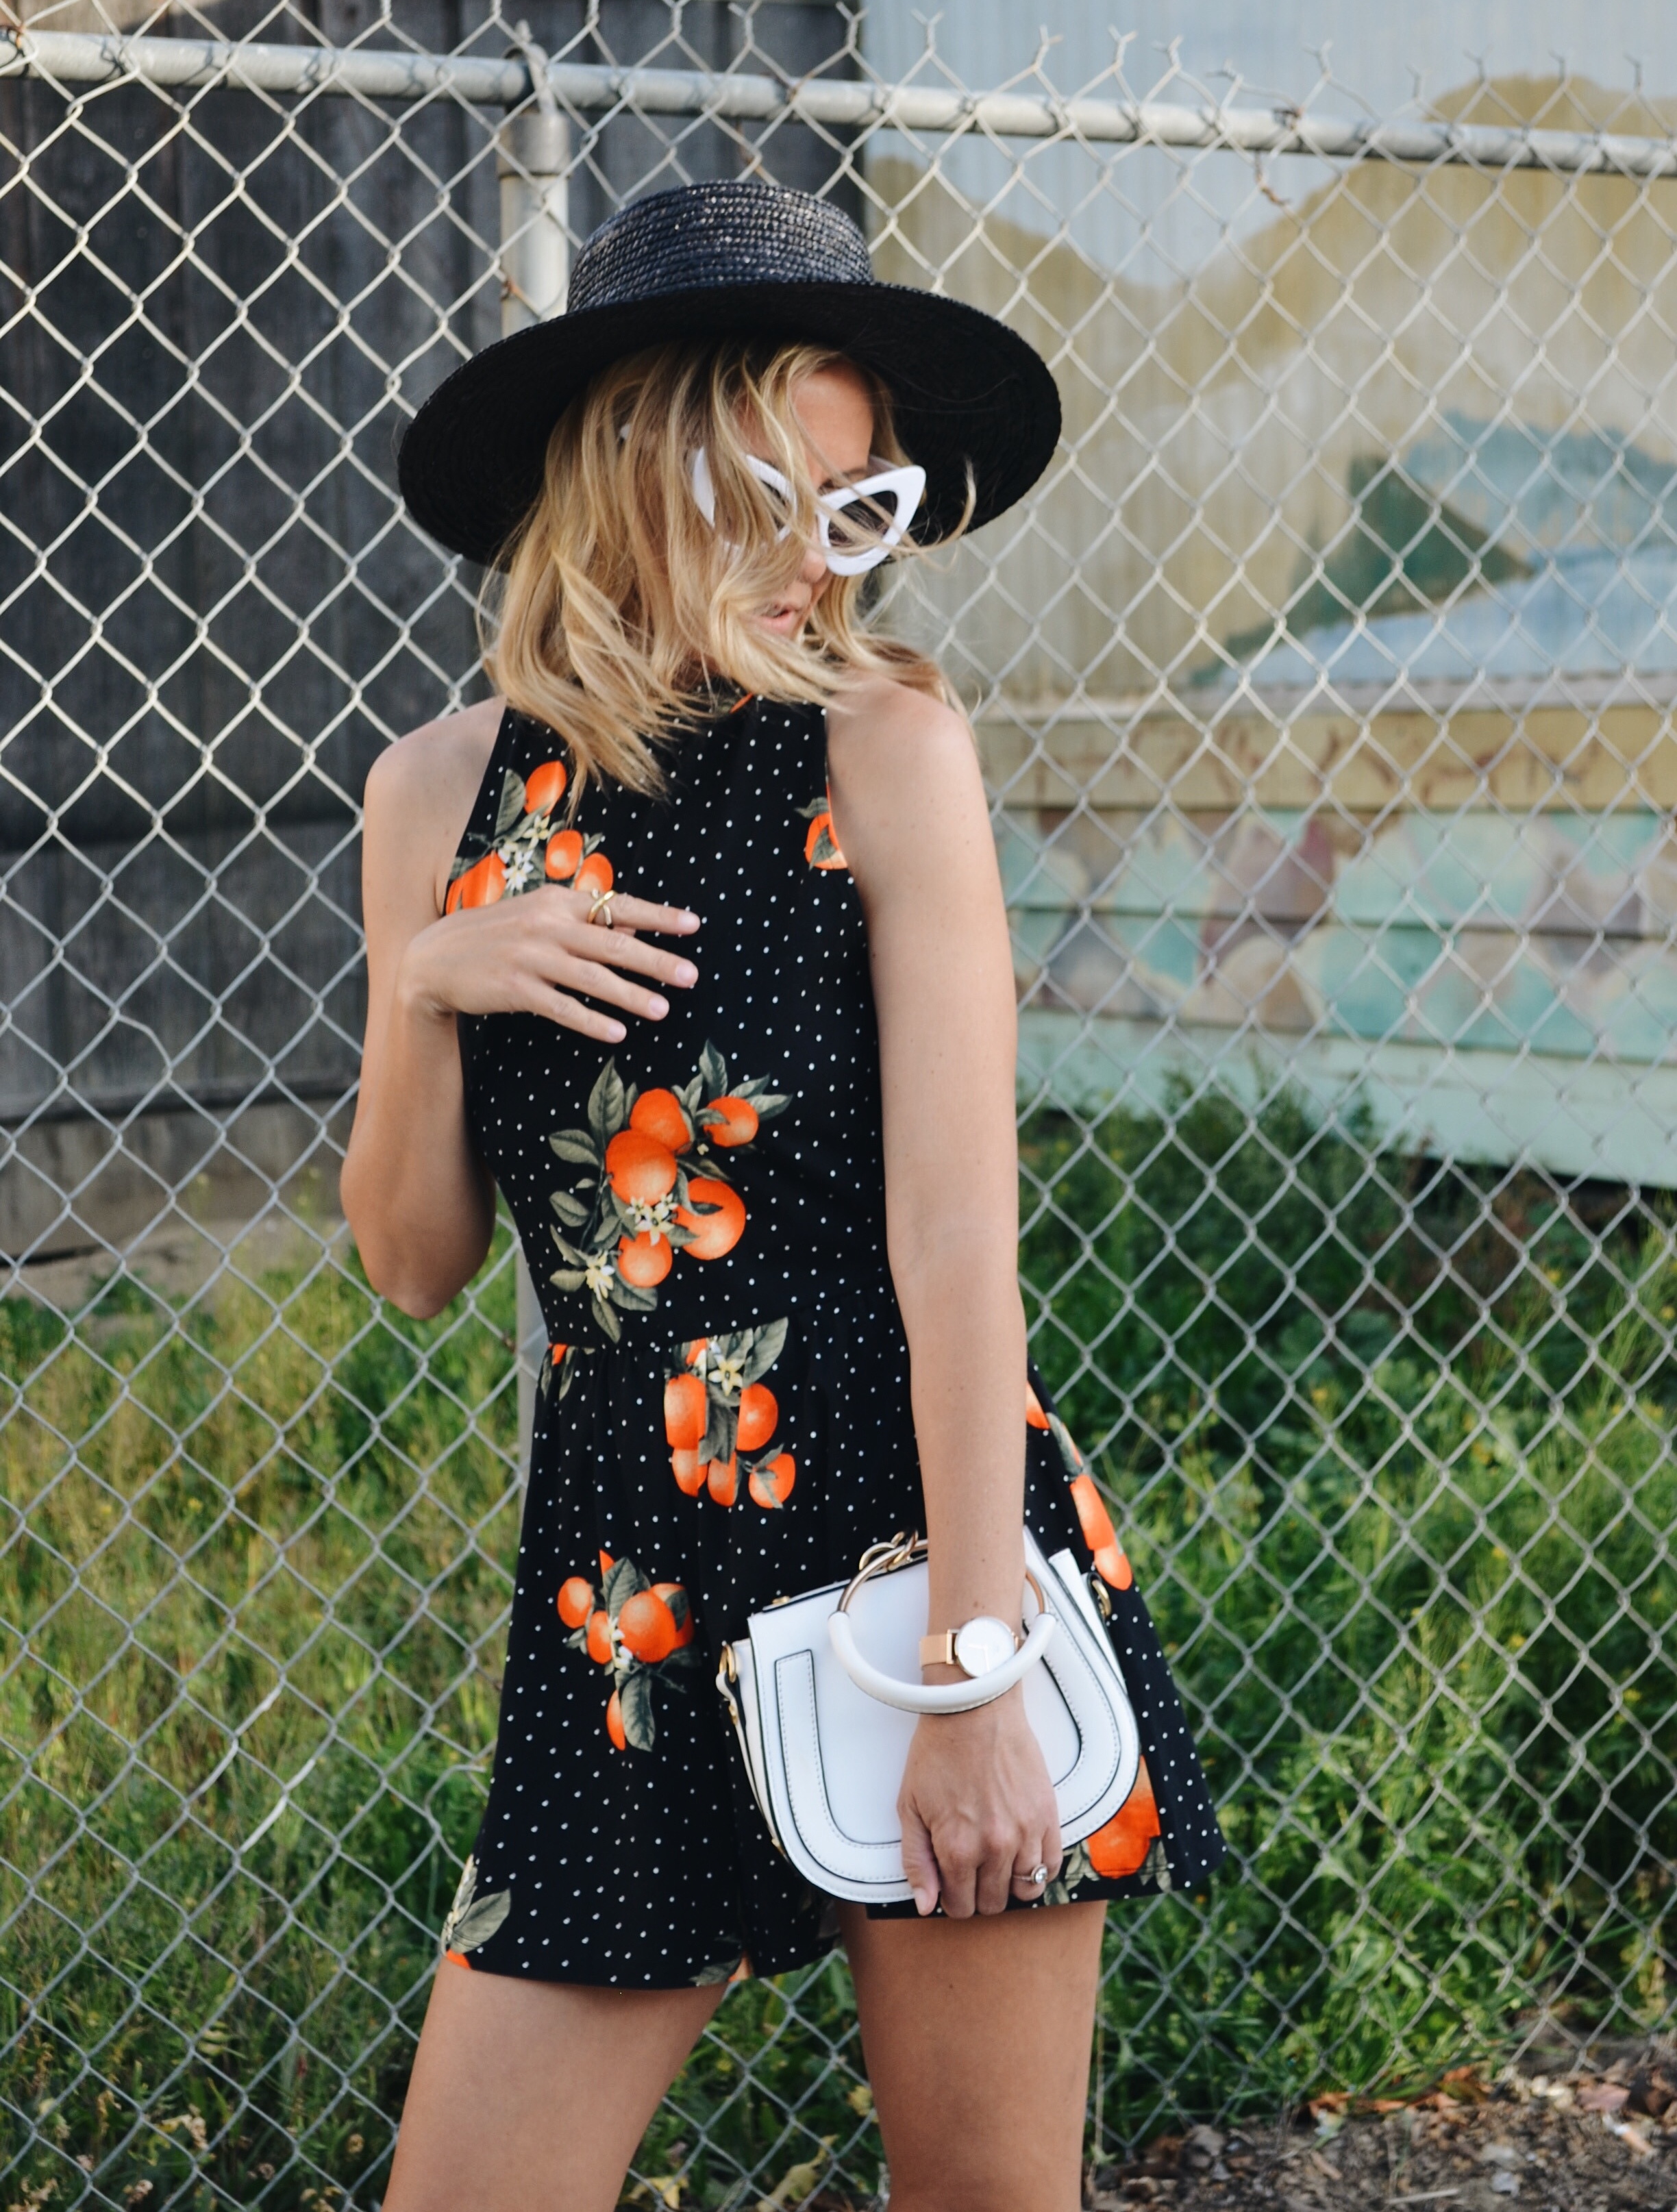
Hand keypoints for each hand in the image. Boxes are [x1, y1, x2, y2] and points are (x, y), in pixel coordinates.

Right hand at [401, 886, 699, 1043]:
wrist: (433, 957)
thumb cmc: (497, 937)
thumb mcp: (540, 918)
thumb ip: (586, 923)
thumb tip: (634, 931)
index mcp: (558, 901)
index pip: (617, 906)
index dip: (657, 916)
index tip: (694, 925)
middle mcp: (547, 924)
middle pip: (613, 944)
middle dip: (656, 960)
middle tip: (691, 976)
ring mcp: (530, 956)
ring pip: (591, 978)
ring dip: (630, 995)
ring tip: (663, 1010)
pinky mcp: (514, 988)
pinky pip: (561, 1007)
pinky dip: (590, 1020)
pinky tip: (617, 1032)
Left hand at [897, 1689, 1061, 1918]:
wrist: (974, 1709)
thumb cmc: (938, 1752)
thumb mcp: (910, 1807)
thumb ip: (916, 1861)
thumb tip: (926, 1904)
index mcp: (956, 1847)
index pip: (960, 1905)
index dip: (951, 1898)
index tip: (950, 1881)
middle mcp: (994, 1847)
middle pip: (992, 1903)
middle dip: (977, 1893)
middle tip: (970, 1868)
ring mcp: (1025, 1833)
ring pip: (1024, 1890)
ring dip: (1007, 1882)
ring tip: (994, 1860)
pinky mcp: (1048, 1816)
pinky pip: (1051, 1866)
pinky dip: (1036, 1868)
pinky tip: (1021, 1855)